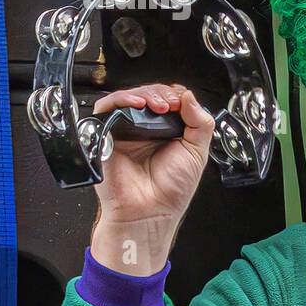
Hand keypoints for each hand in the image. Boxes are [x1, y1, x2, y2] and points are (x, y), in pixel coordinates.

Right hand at [89, 82, 213, 274]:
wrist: (150, 212)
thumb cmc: (172, 189)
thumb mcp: (198, 152)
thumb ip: (200, 123)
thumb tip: (190, 96)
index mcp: (166, 131)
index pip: (167, 99)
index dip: (174, 94)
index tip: (182, 102)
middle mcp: (144, 129)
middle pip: (147, 94)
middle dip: (161, 93)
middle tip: (170, 105)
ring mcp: (124, 131)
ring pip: (128, 97)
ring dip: (144, 93)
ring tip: (158, 105)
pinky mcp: (105, 136)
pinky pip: (106, 109)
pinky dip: (120, 100)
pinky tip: (137, 104)